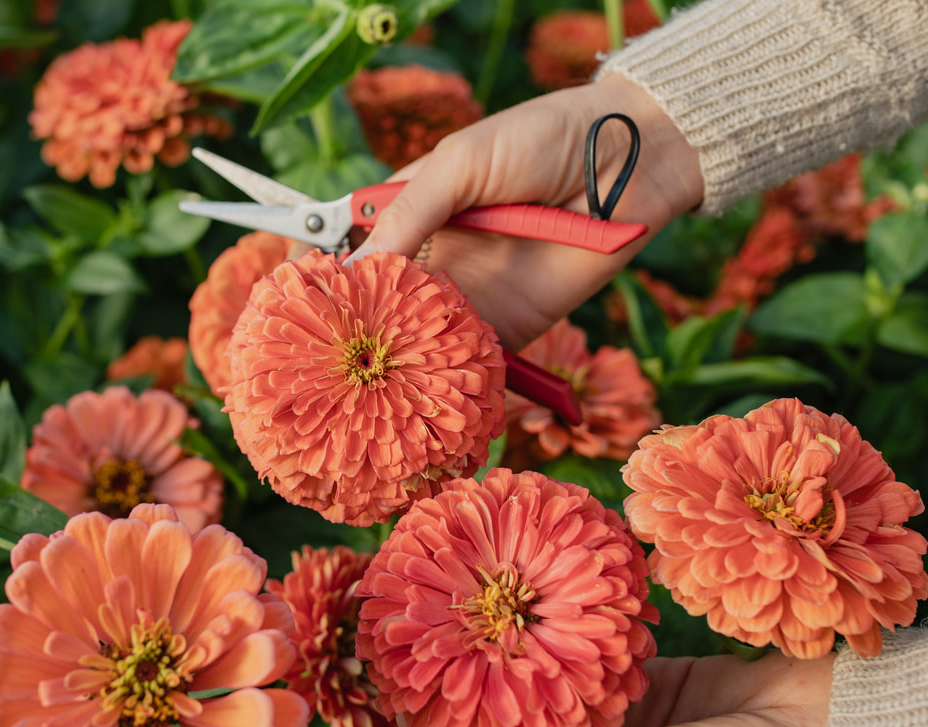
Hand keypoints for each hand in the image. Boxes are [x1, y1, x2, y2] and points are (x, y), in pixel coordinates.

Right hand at [349, 73, 702, 350]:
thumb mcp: (460, 164)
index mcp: (412, 211)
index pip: (353, 248)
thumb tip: (355, 268)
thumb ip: (408, 213)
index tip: (301, 294)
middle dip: (354, 326)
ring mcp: (471, 297)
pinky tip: (418, 384)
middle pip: (379, 303)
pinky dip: (445, 375)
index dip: (325, 271)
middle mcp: (435, 260)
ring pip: (417, 339)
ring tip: (362, 376)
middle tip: (327, 350)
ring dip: (394, 357)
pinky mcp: (510, 328)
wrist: (625, 163)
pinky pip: (470, 360)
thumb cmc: (539, 141)